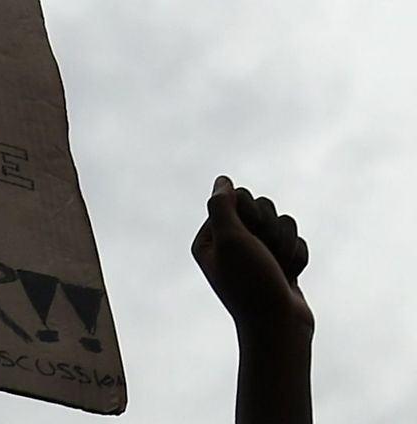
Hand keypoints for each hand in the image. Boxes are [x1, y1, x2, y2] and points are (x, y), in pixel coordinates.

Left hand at [193, 176, 312, 337]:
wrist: (280, 325)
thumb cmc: (250, 283)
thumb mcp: (230, 240)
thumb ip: (223, 206)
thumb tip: (222, 180)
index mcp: (209, 238)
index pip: (237, 197)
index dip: (250, 212)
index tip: (248, 236)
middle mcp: (230, 243)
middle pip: (262, 206)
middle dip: (271, 228)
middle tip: (265, 255)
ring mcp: (257, 253)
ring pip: (283, 222)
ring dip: (286, 244)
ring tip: (279, 269)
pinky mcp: (279, 262)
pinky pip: (296, 242)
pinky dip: (297, 257)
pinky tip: (290, 277)